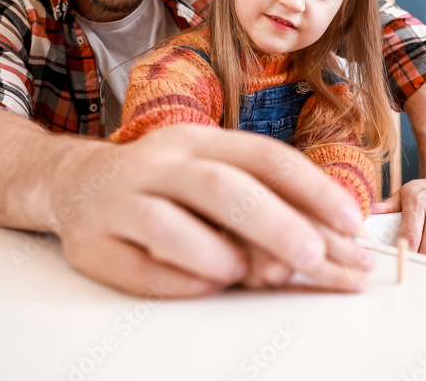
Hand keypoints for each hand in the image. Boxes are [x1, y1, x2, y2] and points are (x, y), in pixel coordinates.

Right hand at [55, 124, 364, 297]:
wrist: (74, 184)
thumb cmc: (165, 184)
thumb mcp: (212, 173)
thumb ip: (263, 204)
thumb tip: (324, 248)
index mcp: (198, 140)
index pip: (263, 156)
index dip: (312, 188)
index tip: (351, 223)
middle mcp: (158, 162)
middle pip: (220, 187)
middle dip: (275, 223)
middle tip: (313, 257)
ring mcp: (121, 202)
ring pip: (170, 227)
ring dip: (220, 256)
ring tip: (250, 275)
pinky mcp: (94, 245)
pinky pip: (141, 270)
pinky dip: (182, 282)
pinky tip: (207, 285)